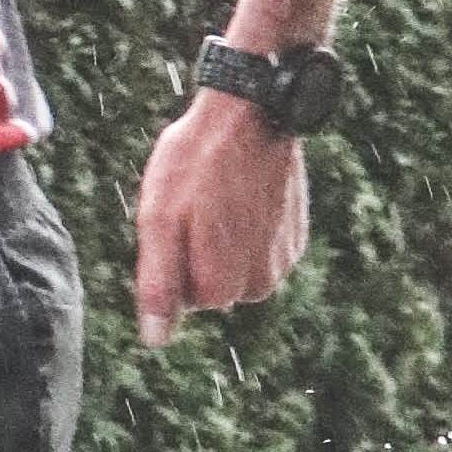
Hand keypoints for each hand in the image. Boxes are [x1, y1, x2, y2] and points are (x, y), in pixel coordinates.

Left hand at [133, 90, 308, 346]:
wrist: (251, 111)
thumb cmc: (196, 160)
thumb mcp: (159, 219)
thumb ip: (157, 284)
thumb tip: (155, 340)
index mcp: (223, 285)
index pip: (187, 300)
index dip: (174, 259)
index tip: (177, 219)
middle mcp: (261, 283)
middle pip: (214, 287)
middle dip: (198, 253)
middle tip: (194, 204)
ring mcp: (284, 259)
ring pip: (238, 268)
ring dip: (222, 241)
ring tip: (217, 195)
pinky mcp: (296, 235)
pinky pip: (260, 248)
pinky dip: (246, 226)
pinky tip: (240, 191)